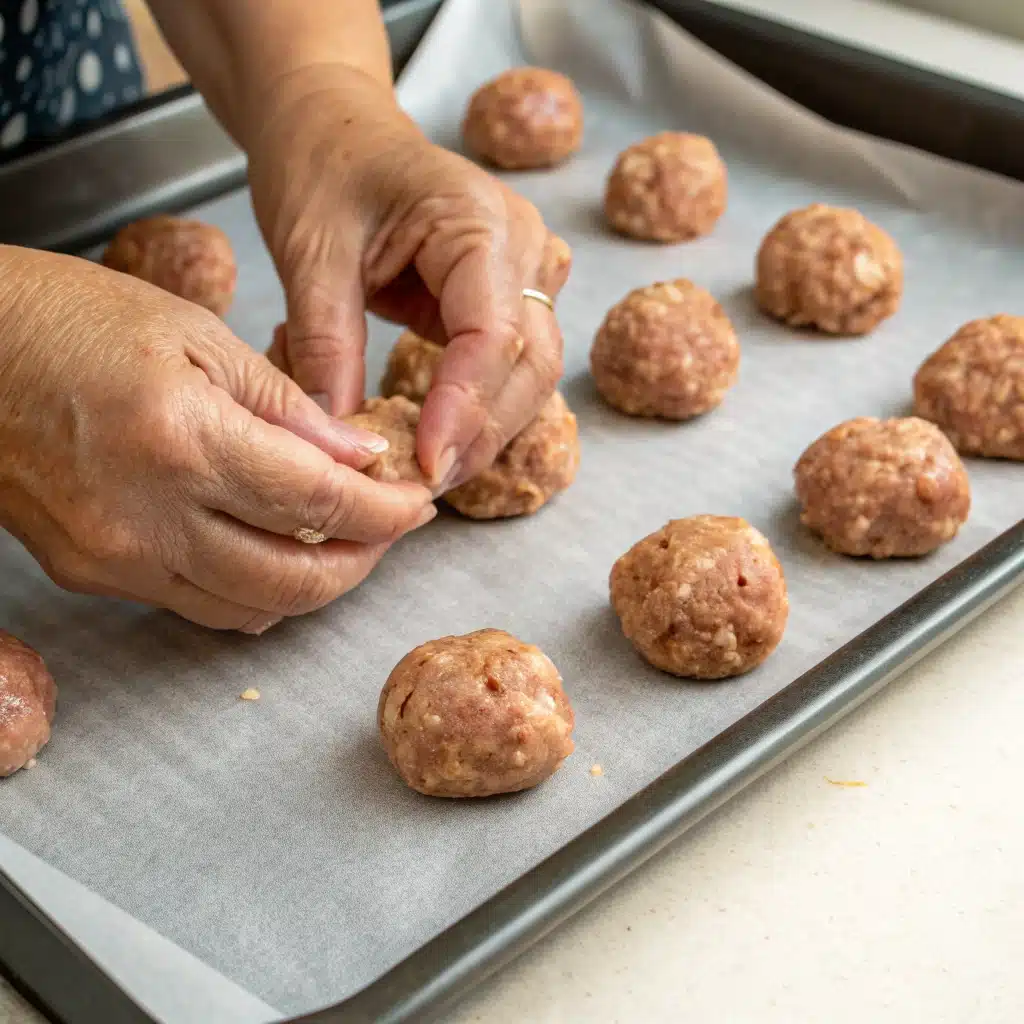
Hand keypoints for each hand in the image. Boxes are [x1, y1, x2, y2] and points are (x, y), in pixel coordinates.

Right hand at [0, 247, 433, 631]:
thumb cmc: (68, 320)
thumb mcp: (195, 336)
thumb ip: (288, 408)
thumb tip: (361, 457)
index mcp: (182, 439)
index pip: (321, 503)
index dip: (386, 512)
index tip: (417, 504)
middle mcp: (146, 518)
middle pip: (296, 580)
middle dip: (364, 561)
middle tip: (390, 527)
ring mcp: (115, 558)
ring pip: (251, 610)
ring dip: (314, 583)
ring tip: (342, 539)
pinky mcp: (93, 575)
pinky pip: (199, 605)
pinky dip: (255, 589)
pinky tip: (275, 551)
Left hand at [248, 66, 565, 489]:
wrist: (333, 125)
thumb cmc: (321, 165)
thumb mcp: (310, 252)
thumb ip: (326, 345)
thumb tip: (340, 442)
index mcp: (479, 220)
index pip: (494, 334)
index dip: (464, 408)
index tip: (423, 465)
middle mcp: (522, 247)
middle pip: (531, 364)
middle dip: (482, 433)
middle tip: (424, 486)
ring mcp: (524, 272)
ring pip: (531, 374)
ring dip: (487, 430)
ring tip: (430, 473)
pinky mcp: (505, 297)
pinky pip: (510, 366)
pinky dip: (480, 409)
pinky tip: (441, 441)